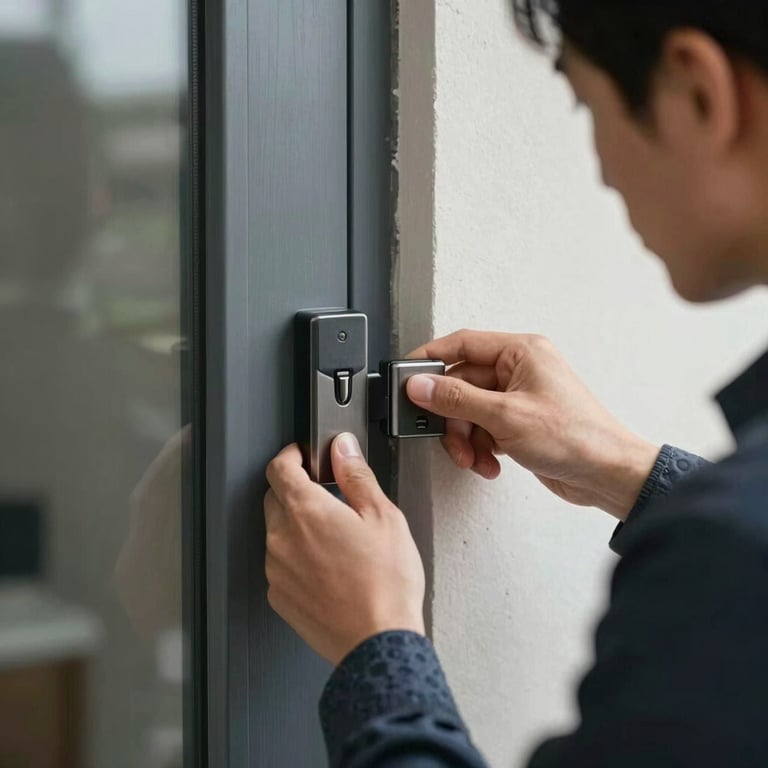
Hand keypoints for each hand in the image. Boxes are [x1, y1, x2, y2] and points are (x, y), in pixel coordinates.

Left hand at [264, 435, 425, 665]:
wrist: (377, 643)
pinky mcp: (279, 596)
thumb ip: (356, 475)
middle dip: (296, 489)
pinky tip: (328, 567)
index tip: (305, 456)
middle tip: (328, 497)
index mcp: (306, 510)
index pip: (279, 467)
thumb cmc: (385, 585)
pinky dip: (296, 557)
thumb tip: (343, 449)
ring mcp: (277, 569)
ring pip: (277, 532)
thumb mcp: (383, 516)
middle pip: (275, 497)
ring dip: (297, 525)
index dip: (292, 455)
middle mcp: (282, 537)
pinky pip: (281, 564)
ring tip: (335, 540)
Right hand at [407, 331, 659, 520]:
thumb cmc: (577, 437)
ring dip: (466, 439)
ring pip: (469, 412)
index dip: (430, 359)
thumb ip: (456, 398)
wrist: (608, 475)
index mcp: (520, 352)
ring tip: (474, 458)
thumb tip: (421, 385)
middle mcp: (518, 370)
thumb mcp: (505, 415)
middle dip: (452, 418)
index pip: (462, 344)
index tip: (406, 376)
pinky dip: (480, 448)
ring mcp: (518, 398)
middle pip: (461, 385)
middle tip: (446, 437)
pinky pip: (483, 429)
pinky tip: (490, 463)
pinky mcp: (518, 423)